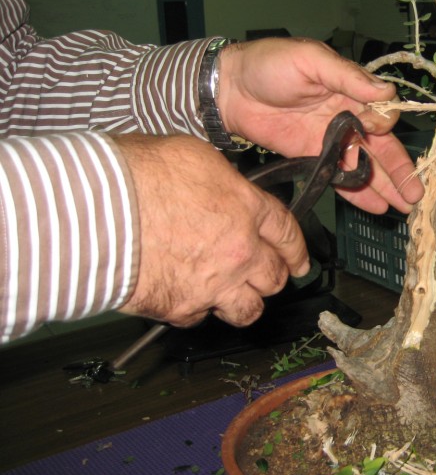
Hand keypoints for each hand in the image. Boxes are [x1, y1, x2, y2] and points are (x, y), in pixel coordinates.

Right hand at [115, 134, 308, 328]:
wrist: (97, 211)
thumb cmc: (137, 175)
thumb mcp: (193, 156)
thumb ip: (221, 180)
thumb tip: (223, 187)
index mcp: (246, 208)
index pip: (287, 232)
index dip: (296, 249)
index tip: (298, 259)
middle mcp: (239, 250)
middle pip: (275, 276)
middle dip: (273, 276)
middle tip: (265, 275)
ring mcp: (214, 283)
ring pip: (248, 309)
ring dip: (243, 302)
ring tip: (232, 294)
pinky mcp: (182, 308)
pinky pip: (200, 317)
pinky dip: (196, 309)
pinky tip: (186, 295)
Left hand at [216, 37, 423, 214]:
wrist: (229, 89)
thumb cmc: (269, 64)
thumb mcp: (311, 60)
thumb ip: (348, 76)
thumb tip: (386, 92)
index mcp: (351, 90)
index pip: (381, 114)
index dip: (384, 127)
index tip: (378, 131)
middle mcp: (347, 117)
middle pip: (381, 147)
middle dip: (400, 171)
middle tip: (416, 194)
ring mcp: (331, 139)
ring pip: (365, 166)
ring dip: (385, 186)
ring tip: (404, 207)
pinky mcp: (313, 157)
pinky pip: (340, 177)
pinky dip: (358, 192)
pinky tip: (376, 206)